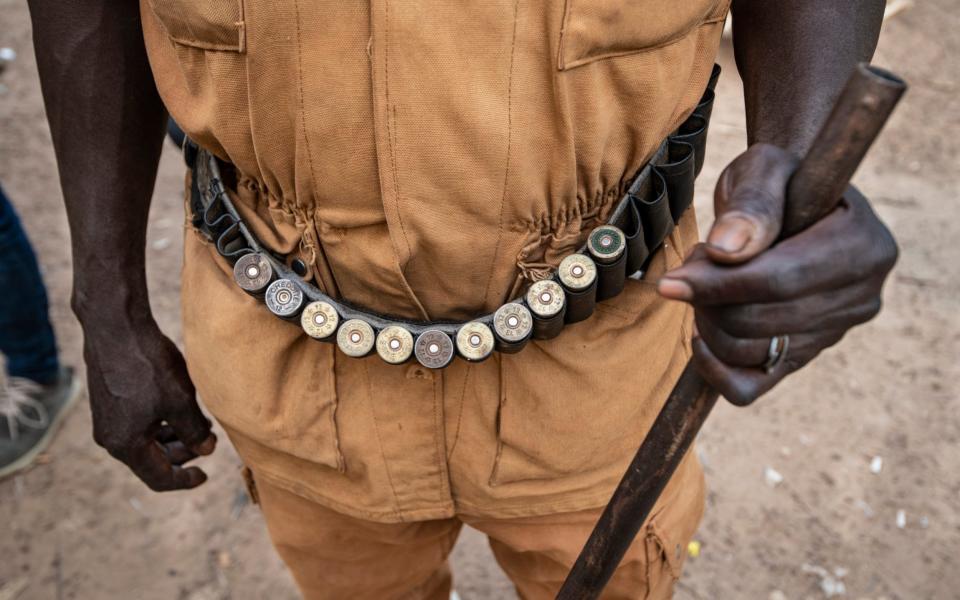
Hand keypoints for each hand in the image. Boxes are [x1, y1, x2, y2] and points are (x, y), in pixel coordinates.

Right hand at [83, 317, 215, 490]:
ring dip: (174, 437)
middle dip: (183, 454)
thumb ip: (194, 432)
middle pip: (152, 461)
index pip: (159, 478)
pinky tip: (180, 407)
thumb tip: (205, 450)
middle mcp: (111, 438)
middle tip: (208, 438)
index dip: (185, 480)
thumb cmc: (148, 365)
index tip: (205, 476)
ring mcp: (106, 420)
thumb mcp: (180, 402)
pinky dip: (161, 423)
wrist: (116, 328)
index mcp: (126, 445)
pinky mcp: (108, 402)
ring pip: (146, 442)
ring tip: (200, 421)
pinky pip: (138, 425)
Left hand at [657, 143, 897, 404]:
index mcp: (865, 246)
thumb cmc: (777, 180)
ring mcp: (835, 333)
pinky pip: (748, 387)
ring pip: (750, 353)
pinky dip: (713, 367)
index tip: (671, 281)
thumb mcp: (765, 169)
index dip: (719, 284)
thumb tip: (726, 250)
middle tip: (692, 265)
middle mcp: (862, 297)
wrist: (788, 201)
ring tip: (704, 281)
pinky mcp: (804, 358)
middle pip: (761, 321)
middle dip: (708, 299)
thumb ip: (752, 203)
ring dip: (707, 322)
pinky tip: (699, 332)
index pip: (782, 280)